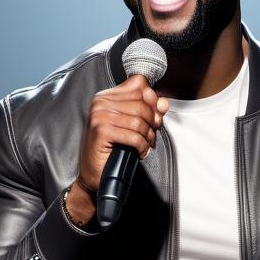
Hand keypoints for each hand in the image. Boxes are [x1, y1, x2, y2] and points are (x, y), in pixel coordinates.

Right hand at [68, 76, 169, 222]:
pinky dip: (142, 147)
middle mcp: (100, 102)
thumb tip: (164, 102)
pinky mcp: (101, 131)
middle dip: (153, 122)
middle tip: (151, 136)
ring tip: (145, 146)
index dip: (152, 101)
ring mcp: (99, 115)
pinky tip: (139, 153)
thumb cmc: (113, 150)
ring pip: (139, 120)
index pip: (139, 84)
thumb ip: (148, 111)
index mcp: (106, 96)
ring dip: (148, 136)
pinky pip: (134, 135)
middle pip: (142, 103)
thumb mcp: (132, 127)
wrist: (95, 175)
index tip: (154, 119)